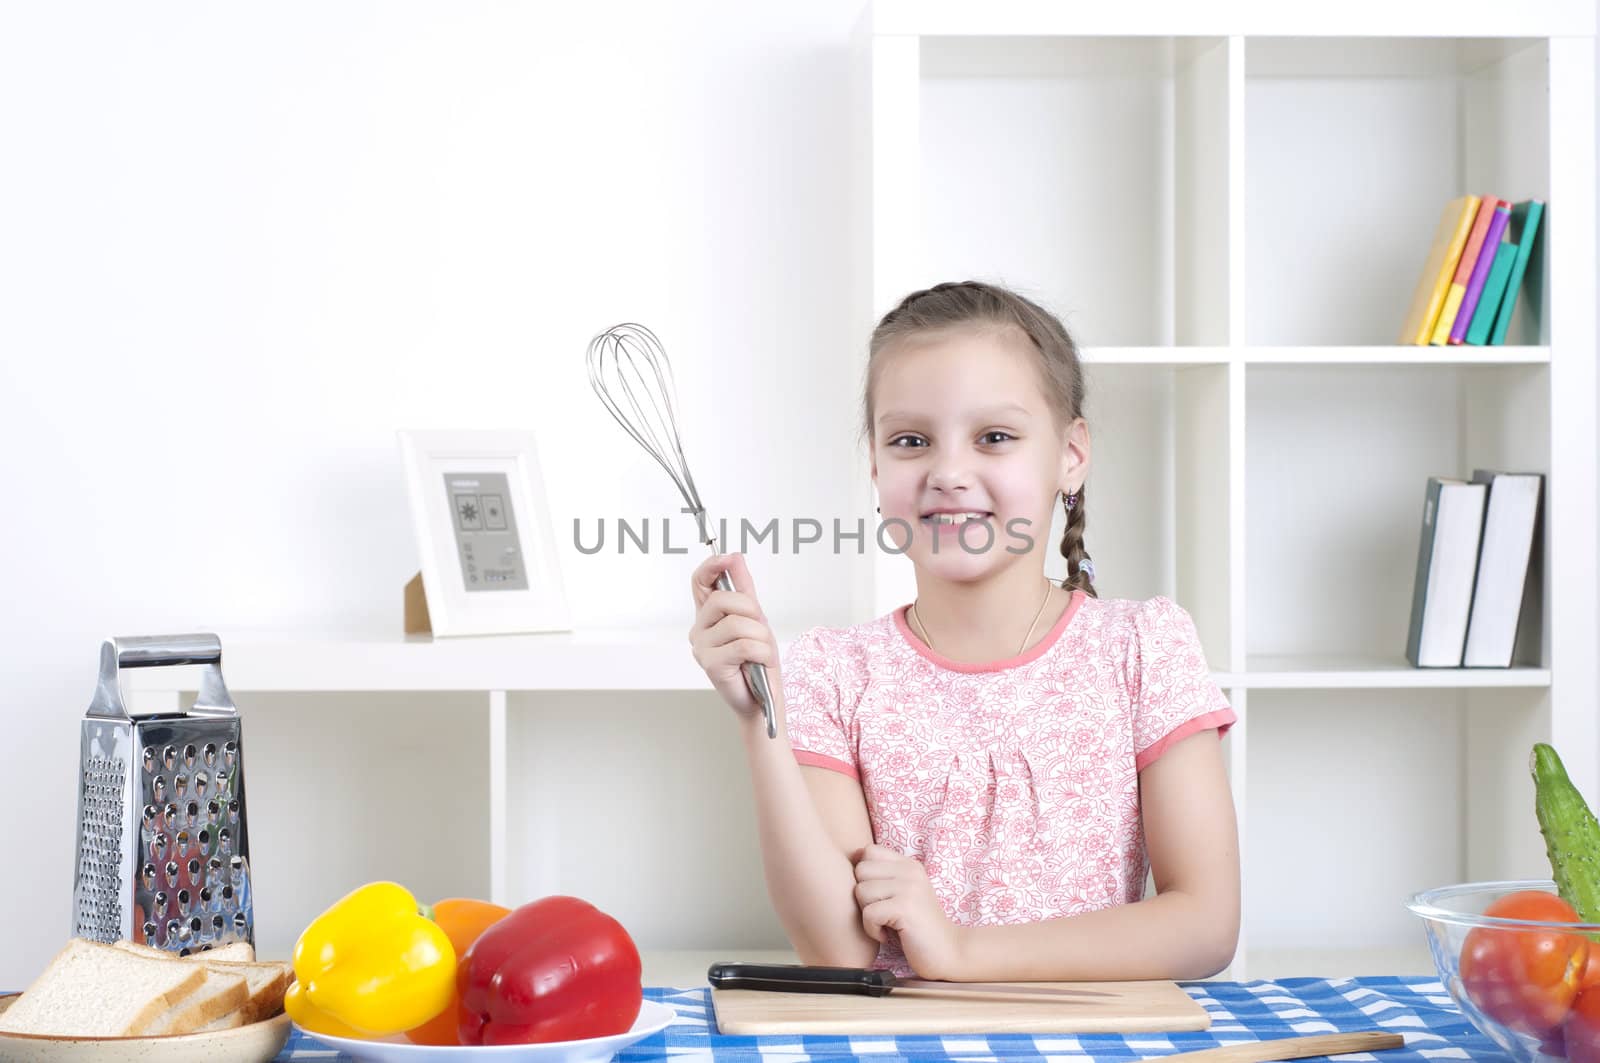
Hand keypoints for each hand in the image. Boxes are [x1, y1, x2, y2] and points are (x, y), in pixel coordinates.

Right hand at [688, 552, 778, 723]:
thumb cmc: (757, 661)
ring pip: (738, 624)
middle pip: (724, 599)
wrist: (762, 698)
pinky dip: (763, 653)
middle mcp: (699, 629)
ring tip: (761, 653)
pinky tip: (760, 663)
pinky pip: (745, 645)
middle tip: (759, 632)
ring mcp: (702, 647)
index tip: (727, 558)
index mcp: (707, 615)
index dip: (712, 566)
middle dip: (752, 611)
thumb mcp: (756, 619)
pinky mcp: (710, 664)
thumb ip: (744, 588)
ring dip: (761, 638)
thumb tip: (735, 557)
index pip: (700, 582)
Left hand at [852, 843, 962, 979]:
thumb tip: (853, 857)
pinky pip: (868, 913)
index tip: (878, 896)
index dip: (864, 874)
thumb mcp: (903, 894)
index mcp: (909, 864)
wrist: (949, 952)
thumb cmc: (918, 928)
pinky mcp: (905, 907)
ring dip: (868, 915)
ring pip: (861, 891)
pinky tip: (888, 935)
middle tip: (882, 913)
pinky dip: (872, 930)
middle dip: (864, 897)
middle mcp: (910, 870)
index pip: (869, 851)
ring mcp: (909, 887)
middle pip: (861, 871)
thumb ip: (883, 876)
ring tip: (886, 925)